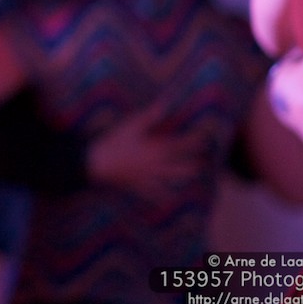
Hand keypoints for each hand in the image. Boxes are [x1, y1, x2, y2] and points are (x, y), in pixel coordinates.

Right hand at [86, 103, 203, 198]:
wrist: (98, 164)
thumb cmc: (114, 142)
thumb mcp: (130, 125)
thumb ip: (150, 115)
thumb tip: (166, 104)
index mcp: (155, 149)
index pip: (180, 145)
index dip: (193, 141)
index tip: (204, 137)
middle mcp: (156, 164)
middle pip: (179, 164)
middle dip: (192, 163)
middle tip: (202, 162)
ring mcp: (148, 177)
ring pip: (170, 178)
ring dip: (182, 176)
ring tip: (192, 175)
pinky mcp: (138, 185)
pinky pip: (153, 194)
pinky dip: (162, 197)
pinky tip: (168, 199)